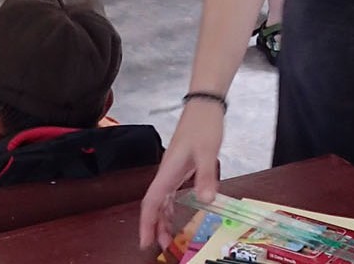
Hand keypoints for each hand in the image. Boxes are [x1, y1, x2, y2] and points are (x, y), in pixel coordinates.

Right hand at [138, 101, 224, 248]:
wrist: (204, 107)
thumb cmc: (203, 126)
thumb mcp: (208, 152)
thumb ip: (206, 176)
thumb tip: (205, 200)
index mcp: (168, 171)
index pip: (151, 202)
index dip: (147, 223)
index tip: (145, 241)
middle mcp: (166, 173)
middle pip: (153, 205)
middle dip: (153, 227)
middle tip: (159, 247)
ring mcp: (172, 171)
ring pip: (161, 201)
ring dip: (162, 220)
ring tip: (167, 238)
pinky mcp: (180, 169)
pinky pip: (170, 194)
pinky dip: (170, 208)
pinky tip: (174, 218)